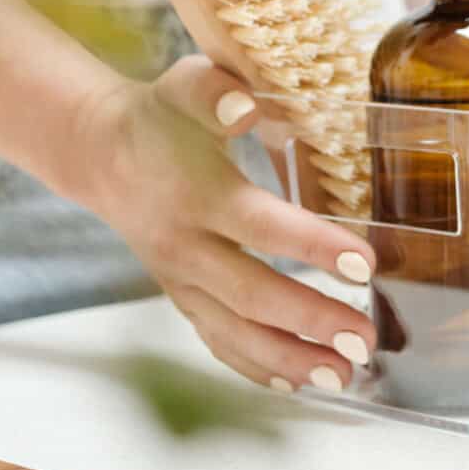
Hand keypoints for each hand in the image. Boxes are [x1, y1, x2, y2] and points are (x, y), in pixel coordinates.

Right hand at [72, 54, 376, 392]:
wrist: (102, 154)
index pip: (258, 225)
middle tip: (366, 338)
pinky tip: (302, 382)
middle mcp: (185, 247)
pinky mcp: (183, 299)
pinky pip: (218, 343)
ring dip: (290, 359)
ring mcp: (181, 281)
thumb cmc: (161, 118)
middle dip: (310, 320)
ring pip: (234, 333)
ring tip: (345, 375)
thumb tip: (246, 106)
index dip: (311, 246)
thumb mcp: (184, 86)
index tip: (365, 263)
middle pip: (250, 294)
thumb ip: (213, 92)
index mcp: (195, 194)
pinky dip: (258, 367)